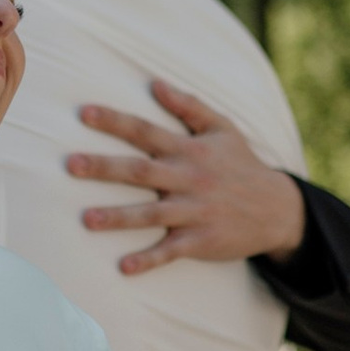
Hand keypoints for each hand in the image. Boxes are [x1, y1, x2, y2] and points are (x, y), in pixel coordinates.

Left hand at [64, 78, 306, 272]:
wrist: (278, 209)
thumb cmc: (242, 165)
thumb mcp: (222, 128)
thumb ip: (188, 106)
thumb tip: (155, 82)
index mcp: (189, 150)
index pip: (145, 131)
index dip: (115, 121)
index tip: (83, 113)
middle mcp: (188, 179)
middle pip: (140, 171)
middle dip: (105, 168)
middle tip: (71, 164)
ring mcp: (194, 211)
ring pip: (150, 214)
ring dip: (118, 217)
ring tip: (86, 220)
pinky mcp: (201, 240)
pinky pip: (170, 251)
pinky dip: (148, 260)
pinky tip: (124, 267)